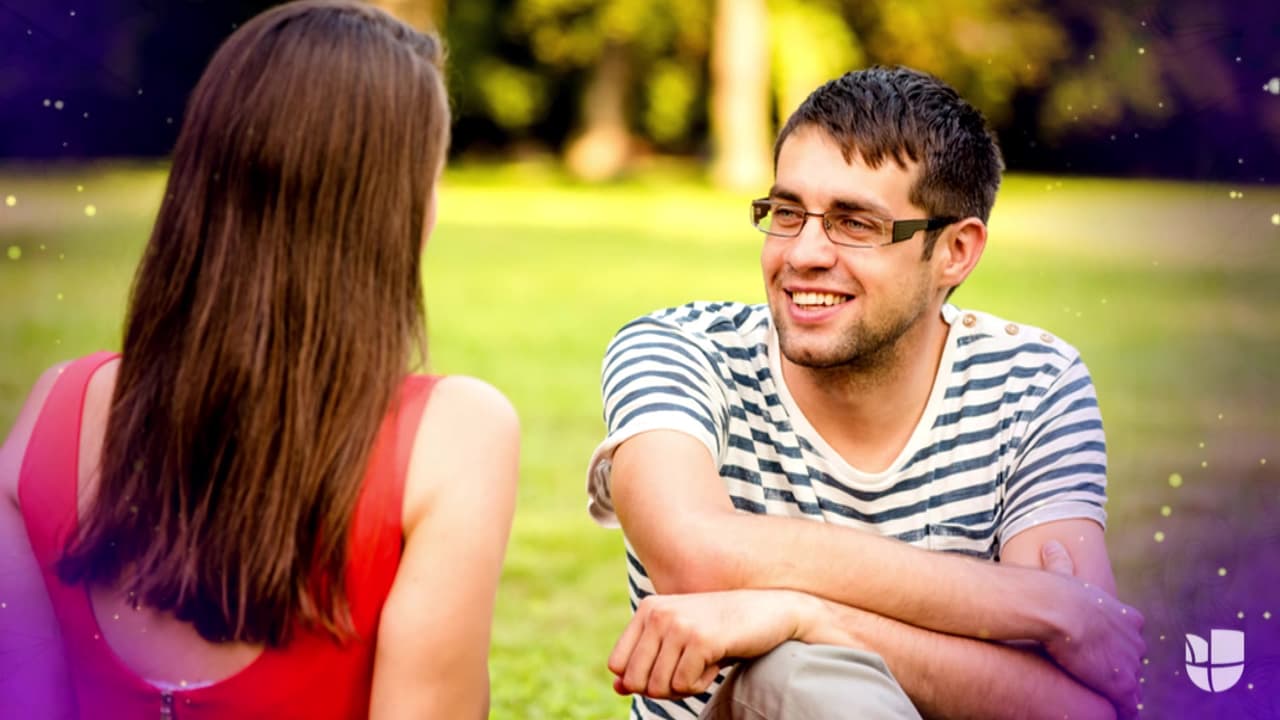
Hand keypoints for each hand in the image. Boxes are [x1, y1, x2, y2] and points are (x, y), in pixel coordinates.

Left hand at [607, 590, 818, 698]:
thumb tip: (618, 688)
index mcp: (648, 609)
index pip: (617, 665)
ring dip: (685, 686)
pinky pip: (684, 686)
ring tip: (705, 661)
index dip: (642, 679)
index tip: (669, 667)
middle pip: (636, 681)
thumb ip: (647, 662)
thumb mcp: (679, 643)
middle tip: (689, 670)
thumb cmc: (722, 630)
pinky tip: (717, 660)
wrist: (770, 612)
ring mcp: (678, 625)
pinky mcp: (700, 640)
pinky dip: (701, 684)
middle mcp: (658, 614)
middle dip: (662, 688)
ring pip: (658, 687)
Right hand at [1036, 550, 1143, 717]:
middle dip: (1121, 669)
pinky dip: (1121, 711)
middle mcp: (1136, 641)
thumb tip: (1052, 545)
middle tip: (1101, 676)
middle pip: (1134, 661)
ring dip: (1119, 692)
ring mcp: (1130, 664)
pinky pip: (1127, 706)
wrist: (1058, 609)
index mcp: (1127, 617)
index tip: (1101, 651)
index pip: (1130, 635)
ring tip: (1104, 698)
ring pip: (1132, 685)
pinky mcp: (1121, 685)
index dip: (1115, 645)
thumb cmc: (1058, 592)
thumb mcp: (1064, 573)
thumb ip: (1061, 562)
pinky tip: (1111, 712)